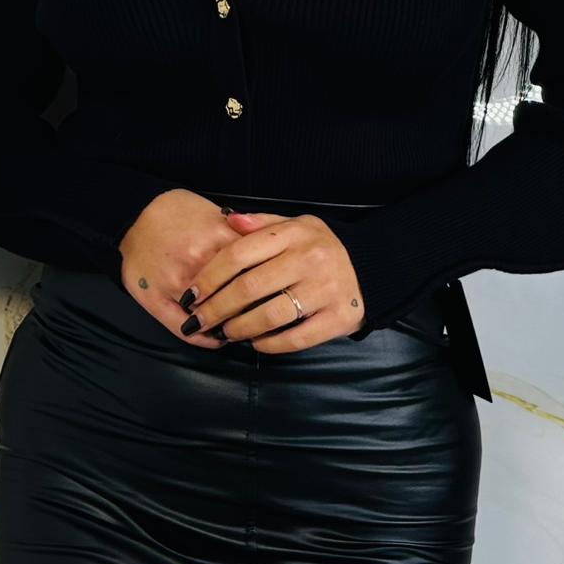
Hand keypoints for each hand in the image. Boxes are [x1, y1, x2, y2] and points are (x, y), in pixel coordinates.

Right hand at [118, 189, 254, 348]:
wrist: (134, 215)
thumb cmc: (177, 213)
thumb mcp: (215, 213)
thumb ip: (242, 233)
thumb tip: (269, 252)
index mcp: (217, 238)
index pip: (256, 269)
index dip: (269, 285)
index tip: (278, 294)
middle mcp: (198, 262)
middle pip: (236, 297)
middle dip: (253, 309)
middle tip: (264, 316)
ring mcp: (176, 283)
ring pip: (212, 315)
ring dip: (230, 325)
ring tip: (242, 329)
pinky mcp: (155, 299)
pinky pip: (183, 328)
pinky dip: (204, 339)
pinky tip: (216, 338)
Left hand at [181, 210, 367, 352]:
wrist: (372, 268)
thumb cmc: (322, 248)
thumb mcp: (295, 226)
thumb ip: (261, 223)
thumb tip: (227, 218)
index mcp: (294, 234)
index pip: (239, 254)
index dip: (209, 277)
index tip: (191, 294)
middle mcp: (310, 259)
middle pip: (248, 288)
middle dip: (216, 309)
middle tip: (199, 321)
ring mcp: (325, 290)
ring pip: (269, 316)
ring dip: (239, 329)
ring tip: (226, 333)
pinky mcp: (338, 318)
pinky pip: (295, 338)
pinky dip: (269, 344)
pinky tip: (256, 343)